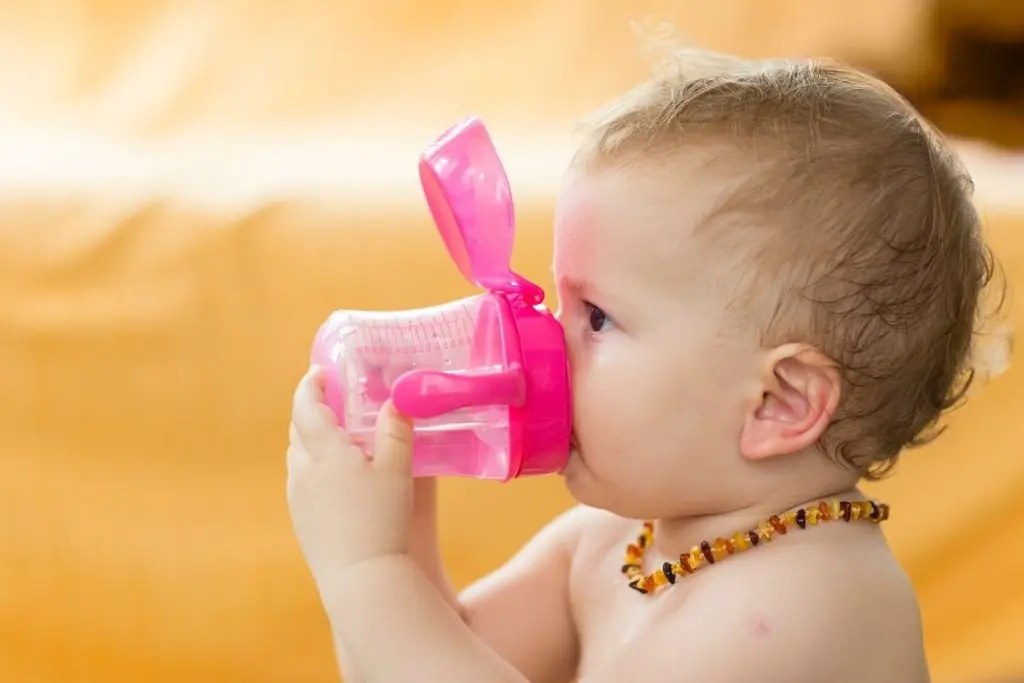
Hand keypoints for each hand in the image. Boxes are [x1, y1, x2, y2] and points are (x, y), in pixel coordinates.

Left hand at [286, 365, 414, 583]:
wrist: (360, 577)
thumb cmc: (382, 519)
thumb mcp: (397, 469)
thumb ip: (395, 430)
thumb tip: (395, 400)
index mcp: (323, 450)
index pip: (305, 405)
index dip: (311, 384)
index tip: (320, 372)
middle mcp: (302, 469)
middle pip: (298, 428)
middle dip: (312, 408)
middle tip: (333, 399)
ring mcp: (297, 495)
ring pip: (299, 455)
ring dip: (312, 438)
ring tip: (338, 437)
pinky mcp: (300, 518)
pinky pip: (302, 480)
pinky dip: (314, 465)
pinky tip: (337, 477)